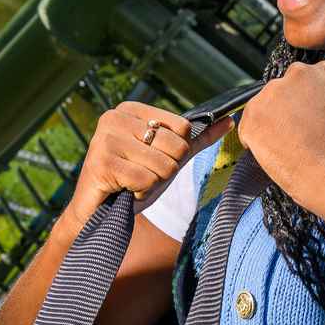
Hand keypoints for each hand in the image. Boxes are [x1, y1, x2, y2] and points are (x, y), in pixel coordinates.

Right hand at [67, 102, 230, 227]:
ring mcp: (105, 139)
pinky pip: (146, 180)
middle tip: (141, 174)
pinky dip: (140, 192)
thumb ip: (197, 138)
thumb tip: (229, 119)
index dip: (176, 152)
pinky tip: (123, 191)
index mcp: (131, 109)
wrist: (95, 214)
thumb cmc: (131, 181)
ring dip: (152, 183)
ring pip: (163, 165)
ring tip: (131, 182)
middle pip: (174, 146)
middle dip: (165, 169)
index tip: (151, 159)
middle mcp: (114, 117)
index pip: (182, 128)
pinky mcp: (101, 163)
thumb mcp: (167, 157)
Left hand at [237, 62, 324, 219]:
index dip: (309, 103)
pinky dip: (257, 142)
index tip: (313, 120)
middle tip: (301, 135)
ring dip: (272, 125)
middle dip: (289, 110)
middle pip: (284, 90)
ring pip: (264, 108)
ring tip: (291, 149)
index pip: (307, 81)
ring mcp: (271, 96)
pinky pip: (248, 128)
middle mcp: (296, 75)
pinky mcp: (252, 119)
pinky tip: (277, 155)